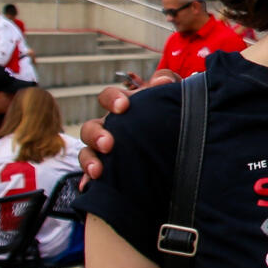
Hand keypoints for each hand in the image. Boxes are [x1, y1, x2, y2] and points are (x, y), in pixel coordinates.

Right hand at [76, 70, 178, 184]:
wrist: (181, 146)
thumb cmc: (170, 114)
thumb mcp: (173, 97)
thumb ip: (168, 83)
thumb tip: (161, 81)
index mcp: (123, 108)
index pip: (108, 97)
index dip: (112, 99)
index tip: (123, 106)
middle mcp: (110, 128)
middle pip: (90, 127)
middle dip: (96, 135)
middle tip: (108, 144)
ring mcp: (106, 150)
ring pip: (87, 152)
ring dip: (89, 160)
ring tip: (98, 170)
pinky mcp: (109, 170)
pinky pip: (91, 175)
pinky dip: (89, 180)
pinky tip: (90, 187)